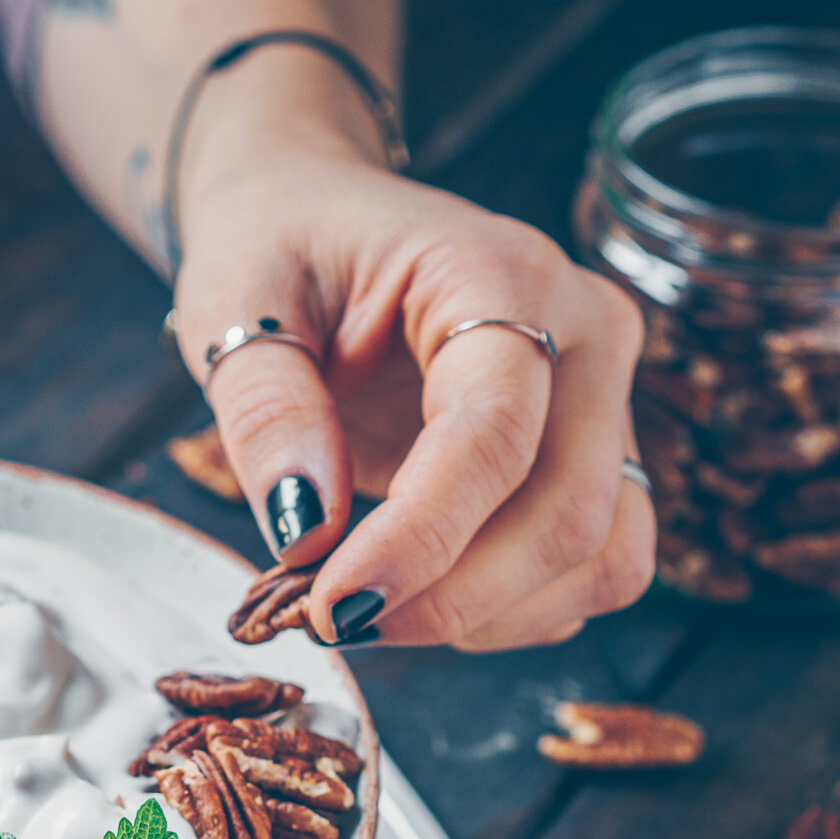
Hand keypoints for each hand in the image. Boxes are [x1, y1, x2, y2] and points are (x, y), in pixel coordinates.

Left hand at [175, 81, 654, 650]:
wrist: (315, 212)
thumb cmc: (279, 245)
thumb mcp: (234, 302)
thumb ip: (266, 411)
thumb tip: (304, 529)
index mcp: (500, 271)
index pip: (492, 433)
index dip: (421, 538)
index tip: (336, 608)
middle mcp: (585, 331)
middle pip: (570, 513)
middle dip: (454, 599)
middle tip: (339, 626)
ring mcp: (605, 396)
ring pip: (603, 556)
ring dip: (489, 615)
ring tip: (371, 610)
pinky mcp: (597, 455)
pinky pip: (589, 567)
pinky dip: (506, 608)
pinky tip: (417, 590)